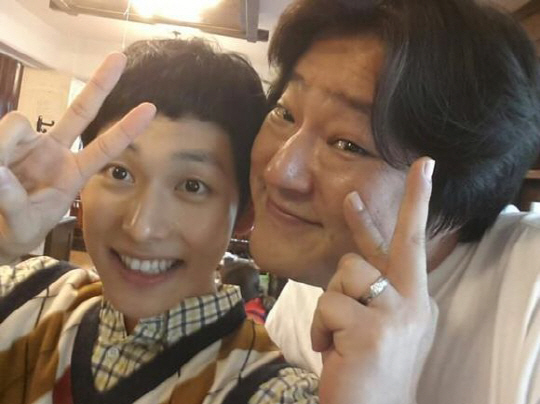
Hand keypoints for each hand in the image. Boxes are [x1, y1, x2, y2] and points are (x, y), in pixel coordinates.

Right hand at [0, 53, 155, 262]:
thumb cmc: (16, 230)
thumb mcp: (21, 224)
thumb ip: (13, 202)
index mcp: (73, 174)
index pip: (104, 147)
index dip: (126, 129)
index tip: (150, 108)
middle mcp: (54, 152)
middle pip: (81, 111)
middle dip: (100, 85)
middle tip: (120, 58)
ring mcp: (30, 144)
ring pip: (18, 123)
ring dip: (4, 146)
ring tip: (0, 178)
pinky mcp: (4, 142)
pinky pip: (1, 132)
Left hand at [312, 158, 437, 403]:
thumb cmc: (368, 368)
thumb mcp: (377, 325)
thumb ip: (368, 293)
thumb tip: (350, 266)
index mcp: (413, 298)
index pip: (410, 243)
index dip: (415, 203)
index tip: (422, 166)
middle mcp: (412, 302)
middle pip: (381, 248)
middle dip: (364, 220)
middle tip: (365, 190)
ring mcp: (395, 315)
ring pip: (343, 274)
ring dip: (329, 305)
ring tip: (336, 336)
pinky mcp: (370, 331)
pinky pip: (328, 305)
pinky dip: (319, 328)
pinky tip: (331, 350)